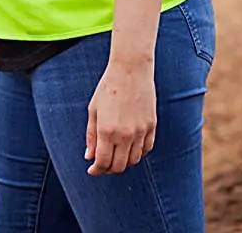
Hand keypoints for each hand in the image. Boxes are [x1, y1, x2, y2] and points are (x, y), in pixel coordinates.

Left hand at [85, 57, 156, 175]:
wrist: (131, 70)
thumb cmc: (108, 88)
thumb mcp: (94, 110)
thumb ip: (91, 135)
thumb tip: (89, 156)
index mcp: (107, 130)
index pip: (103, 162)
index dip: (96, 170)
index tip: (92, 170)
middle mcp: (125, 134)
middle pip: (119, 166)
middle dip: (108, 170)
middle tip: (102, 166)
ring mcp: (141, 131)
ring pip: (134, 160)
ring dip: (124, 163)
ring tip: (115, 157)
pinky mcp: (152, 126)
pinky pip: (146, 149)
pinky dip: (137, 154)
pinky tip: (129, 149)